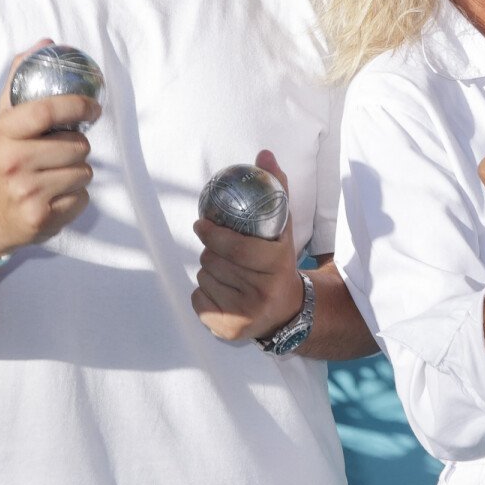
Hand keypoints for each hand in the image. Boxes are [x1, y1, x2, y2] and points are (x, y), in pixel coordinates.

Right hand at [0, 42, 99, 257]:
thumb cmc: (3, 157)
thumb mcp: (5, 120)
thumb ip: (23, 80)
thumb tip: (46, 42)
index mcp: (4, 133)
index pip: (47, 110)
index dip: (78, 105)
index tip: (94, 106)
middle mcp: (14, 163)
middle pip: (78, 145)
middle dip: (78, 145)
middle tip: (62, 149)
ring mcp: (27, 193)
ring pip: (84, 172)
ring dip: (77, 171)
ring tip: (54, 173)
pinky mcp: (42, 219)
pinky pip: (82, 198)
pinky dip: (75, 196)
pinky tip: (54, 195)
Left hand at [192, 150, 303, 343]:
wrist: (286, 311)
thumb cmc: (278, 262)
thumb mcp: (282, 228)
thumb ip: (276, 190)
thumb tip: (264, 154)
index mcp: (277, 266)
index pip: (237, 248)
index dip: (214, 235)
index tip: (201, 224)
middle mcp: (263, 294)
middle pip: (215, 261)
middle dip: (211, 251)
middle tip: (218, 249)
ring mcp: (245, 315)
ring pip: (205, 278)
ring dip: (208, 270)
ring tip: (226, 272)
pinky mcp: (228, 331)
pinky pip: (199, 300)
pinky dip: (204, 293)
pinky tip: (222, 292)